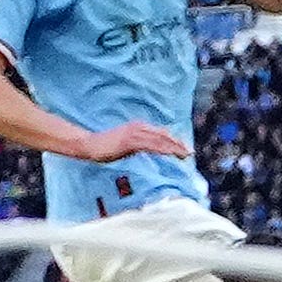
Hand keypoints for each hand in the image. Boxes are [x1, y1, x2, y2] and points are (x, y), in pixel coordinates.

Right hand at [69, 120, 192, 163]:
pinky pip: (151, 145)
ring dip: (174, 148)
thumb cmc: (107, 146)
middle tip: (190, 153)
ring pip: (160, 140)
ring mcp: (135, 133)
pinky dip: (163, 149)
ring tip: (185, 155)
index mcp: (139, 126)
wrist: (91, 145)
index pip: (161, 133)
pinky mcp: (131, 140)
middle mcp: (139, 127)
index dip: (174, 141)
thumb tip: (152, 148)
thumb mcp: (128, 144)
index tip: (185, 149)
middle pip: (164, 135)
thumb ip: (140, 144)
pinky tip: (171, 154)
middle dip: (178, 144)